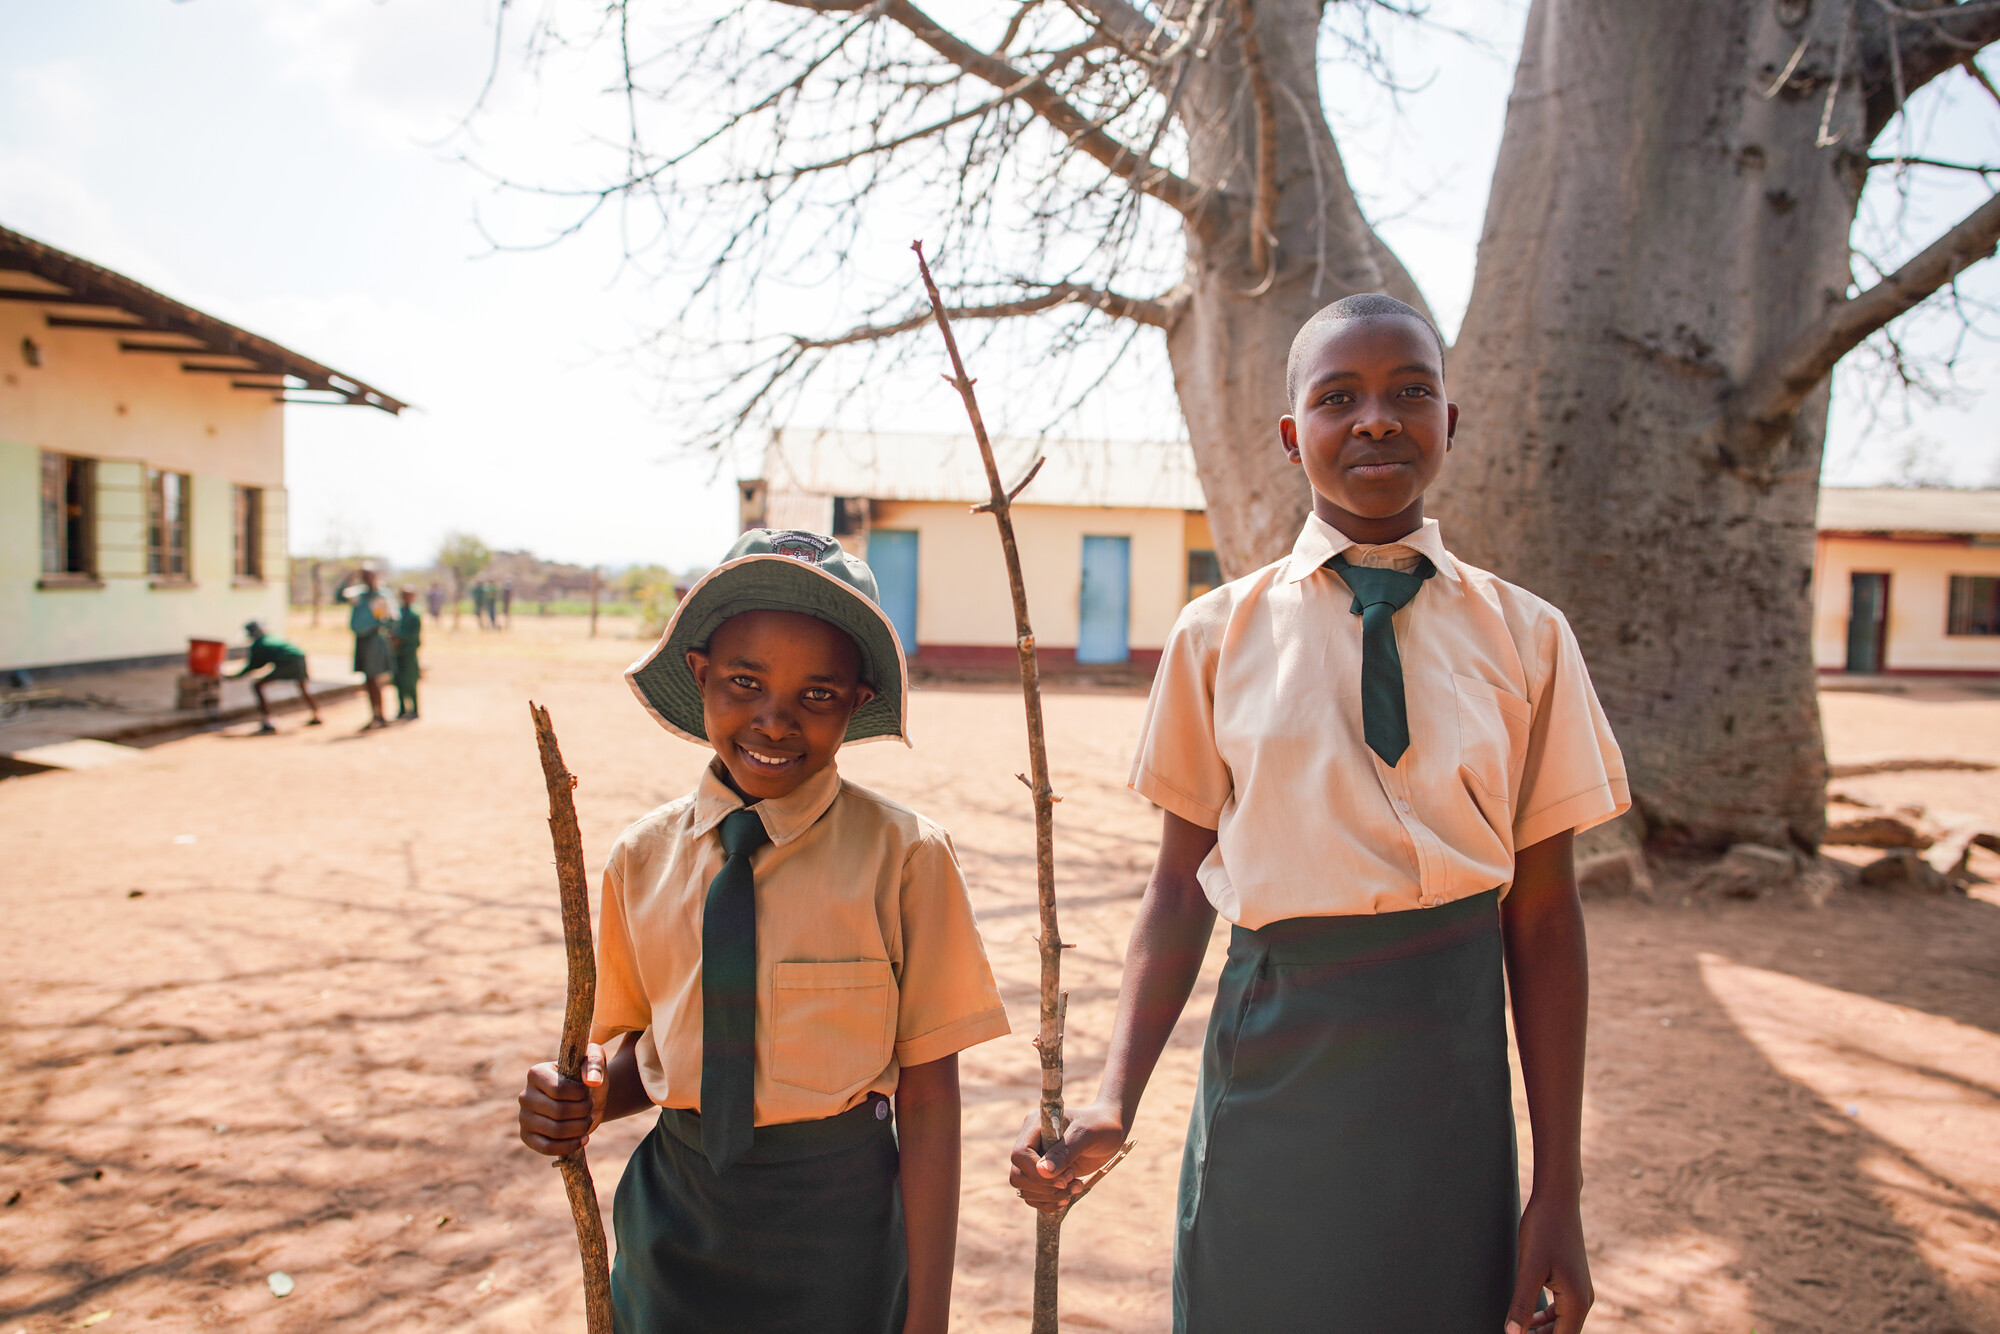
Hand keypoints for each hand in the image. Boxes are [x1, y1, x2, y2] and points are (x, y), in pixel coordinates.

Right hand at [517, 1044, 606, 1156]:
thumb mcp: (594, 1060)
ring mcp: (523, 1117)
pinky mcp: (527, 1136)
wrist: (586, 1097)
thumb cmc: (587, 1076)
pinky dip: (569, 1146)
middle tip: (591, 1107)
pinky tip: (584, 1139)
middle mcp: (525, 1096)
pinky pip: (547, 1148)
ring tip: (588, 1120)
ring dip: (580, 1128)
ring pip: (555, 1131)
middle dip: (583, 1111)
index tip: (589, 1091)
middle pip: (558, 1112)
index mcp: (536, 1073)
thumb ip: (594, 1064)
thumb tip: (593, 1081)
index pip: (559, 1090)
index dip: (580, 1094)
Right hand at [1007, 1099, 1127, 1213]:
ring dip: (1051, 1196)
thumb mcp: (1086, 1135)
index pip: (1020, 1155)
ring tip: (1077, 1186)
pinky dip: (1051, 1202)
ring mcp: (1036, 1160)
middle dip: (1045, 1187)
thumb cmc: (1100, 1126)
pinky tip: (1070, 1194)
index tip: (1065, 1177)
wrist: (1111, 1130)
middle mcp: (1031, 1143)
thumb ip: (1064, 1152)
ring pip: (1025, 1190)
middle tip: (1072, 1180)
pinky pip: (1035, 1198)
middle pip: (1018, 1176)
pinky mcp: (1044, 1176)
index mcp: (1035, 1126)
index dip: (1037, 1172)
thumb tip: (1043, 1171)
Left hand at [1505, 1191, 1592, 1332]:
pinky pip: (1562, 1310)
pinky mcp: (1572, 1281)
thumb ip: (1522, 1304)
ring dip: (1542, 1331)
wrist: (1558, 1199)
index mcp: (1577, 1302)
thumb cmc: (1544, 1229)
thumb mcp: (1529, 1268)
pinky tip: (1527, 1317)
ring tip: (1518, 1331)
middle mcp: (1584, 1299)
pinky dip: (1545, 1318)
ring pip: (1562, 1324)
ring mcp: (1580, 1290)